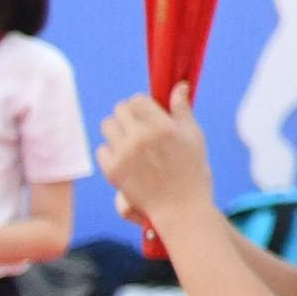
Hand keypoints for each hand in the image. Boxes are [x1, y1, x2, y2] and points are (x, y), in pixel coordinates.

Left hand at [99, 88, 216, 222]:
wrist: (181, 209)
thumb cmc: (193, 172)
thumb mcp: (195, 138)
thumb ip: (183, 110)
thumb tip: (179, 86)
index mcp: (164, 127)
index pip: (137, 100)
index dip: (142, 105)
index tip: (148, 115)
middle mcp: (142, 138)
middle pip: (120, 110)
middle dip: (129, 115)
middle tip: (138, 128)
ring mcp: (125, 154)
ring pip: (107, 126)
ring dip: (117, 130)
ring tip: (130, 142)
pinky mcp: (113, 171)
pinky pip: (102, 149)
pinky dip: (111, 152)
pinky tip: (125, 160)